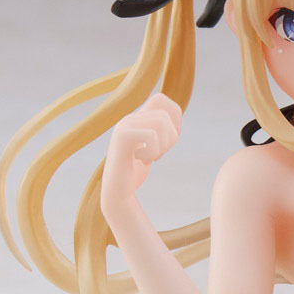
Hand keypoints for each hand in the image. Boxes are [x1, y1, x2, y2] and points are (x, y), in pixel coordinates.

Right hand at [100, 93, 181, 218]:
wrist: (117, 194)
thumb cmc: (135, 173)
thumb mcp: (152, 148)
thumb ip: (160, 130)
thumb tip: (176, 112)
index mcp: (136, 120)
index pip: (161, 99)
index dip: (174, 117)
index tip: (169, 139)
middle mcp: (129, 119)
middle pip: (165, 114)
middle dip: (171, 137)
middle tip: (158, 154)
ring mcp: (124, 127)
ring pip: (161, 122)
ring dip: (162, 145)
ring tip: (150, 158)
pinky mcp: (121, 138)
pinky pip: (151, 135)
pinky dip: (153, 151)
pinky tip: (141, 160)